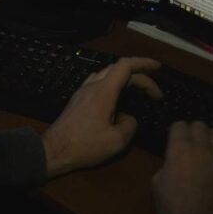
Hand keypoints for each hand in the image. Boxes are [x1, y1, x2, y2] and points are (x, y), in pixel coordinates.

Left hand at [41, 57, 162, 178]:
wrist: (54, 150)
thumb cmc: (85, 145)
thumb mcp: (116, 141)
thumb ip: (130, 125)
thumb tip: (129, 118)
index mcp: (104, 91)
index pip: (126, 66)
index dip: (144, 63)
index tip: (158, 68)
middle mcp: (92, 85)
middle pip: (118, 70)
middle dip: (140, 76)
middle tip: (155, 94)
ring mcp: (82, 91)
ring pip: (107, 75)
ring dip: (125, 79)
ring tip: (139, 92)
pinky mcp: (77, 100)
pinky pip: (98, 83)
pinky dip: (113, 86)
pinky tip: (118, 100)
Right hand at [152, 120, 212, 213]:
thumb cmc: (172, 210)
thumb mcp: (156, 185)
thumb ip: (166, 166)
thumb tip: (174, 163)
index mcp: (179, 149)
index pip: (179, 125)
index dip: (175, 131)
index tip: (174, 140)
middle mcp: (202, 148)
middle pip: (200, 125)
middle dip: (193, 132)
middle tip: (190, 145)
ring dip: (211, 139)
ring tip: (208, 150)